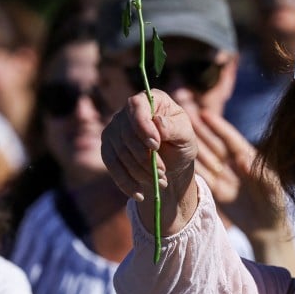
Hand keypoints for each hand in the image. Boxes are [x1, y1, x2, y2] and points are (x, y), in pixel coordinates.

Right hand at [100, 90, 197, 231]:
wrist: (172, 163)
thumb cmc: (181, 143)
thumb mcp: (186, 136)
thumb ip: (175, 128)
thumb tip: (158, 121)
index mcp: (152, 99)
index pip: (137, 105)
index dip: (143, 125)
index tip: (155, 145)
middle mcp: (128, 110)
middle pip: (126, 133)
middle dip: (145, 156)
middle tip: (163, 172)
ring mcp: (115, 128)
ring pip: (119, 152)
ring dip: (139, 171)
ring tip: (159, 181)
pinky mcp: (108, 147)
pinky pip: (111, 165)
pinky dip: (125, 181)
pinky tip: (139, 193)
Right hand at [188, 109, 288, 241]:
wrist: (268, 229)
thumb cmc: (276, 204)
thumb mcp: (272, 187)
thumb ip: (259, 172)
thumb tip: (241, 159)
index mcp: (250, 159)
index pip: (231, 140)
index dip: (218, 127)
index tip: (204, 114)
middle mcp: (235, 165)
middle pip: (214, 145)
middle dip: (201, 131)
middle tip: (184, 117)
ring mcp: (224, 178)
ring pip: (205, 159)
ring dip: (192, 146)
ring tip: (176, 133)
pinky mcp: (217, 192)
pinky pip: (203, 177)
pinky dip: (192, 167)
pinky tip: (177, 158)